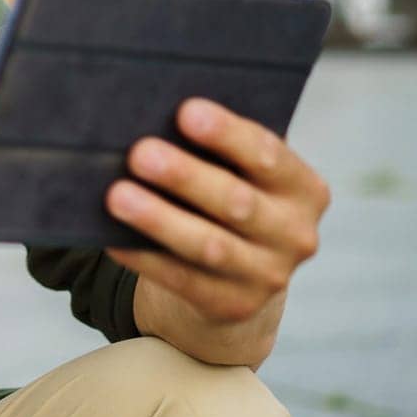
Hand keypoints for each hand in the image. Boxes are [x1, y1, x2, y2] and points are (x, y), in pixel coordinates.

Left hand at [104, 98, 330, 328]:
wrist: (239, 277)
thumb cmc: (228, 199)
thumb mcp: (241, 174)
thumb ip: (217, 150)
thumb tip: (152, 118)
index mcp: (304, 189)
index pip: (267, 155)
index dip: (227, 134)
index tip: (185, 111)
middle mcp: (295, 234)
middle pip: (236, 202)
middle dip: (185, 176)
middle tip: (139, 153)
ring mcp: (268, 276)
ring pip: (209, 245)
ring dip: (160, 219)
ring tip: (118, 195)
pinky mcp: (233, 305)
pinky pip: (182, 279)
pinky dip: (145, 256)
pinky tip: (113, 237)